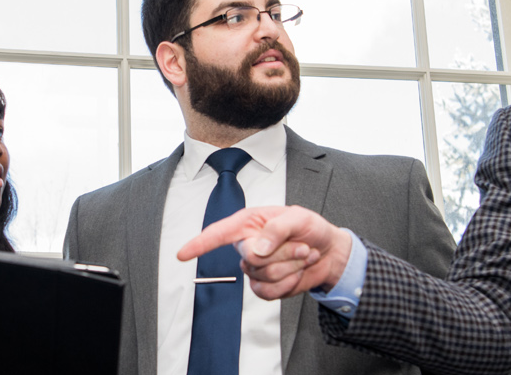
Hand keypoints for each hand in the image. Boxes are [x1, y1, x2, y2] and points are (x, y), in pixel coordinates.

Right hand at [177, 205, 351, 299]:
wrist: (328, 253)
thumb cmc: (311, 229)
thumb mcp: (299, 217)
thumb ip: (277, 228)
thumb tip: (257, 247)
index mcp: (249, 223)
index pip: (218, 234)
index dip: (199, 244)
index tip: (182, 254)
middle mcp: (248, 244)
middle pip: (251, 258)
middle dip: (284, 254)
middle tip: (302, 247)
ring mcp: (255, 267)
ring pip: (263, 276)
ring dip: (291, 267)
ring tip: (303, 255)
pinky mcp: (264, 285)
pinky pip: (268, 292)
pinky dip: (289, 284)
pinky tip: (297, 273)